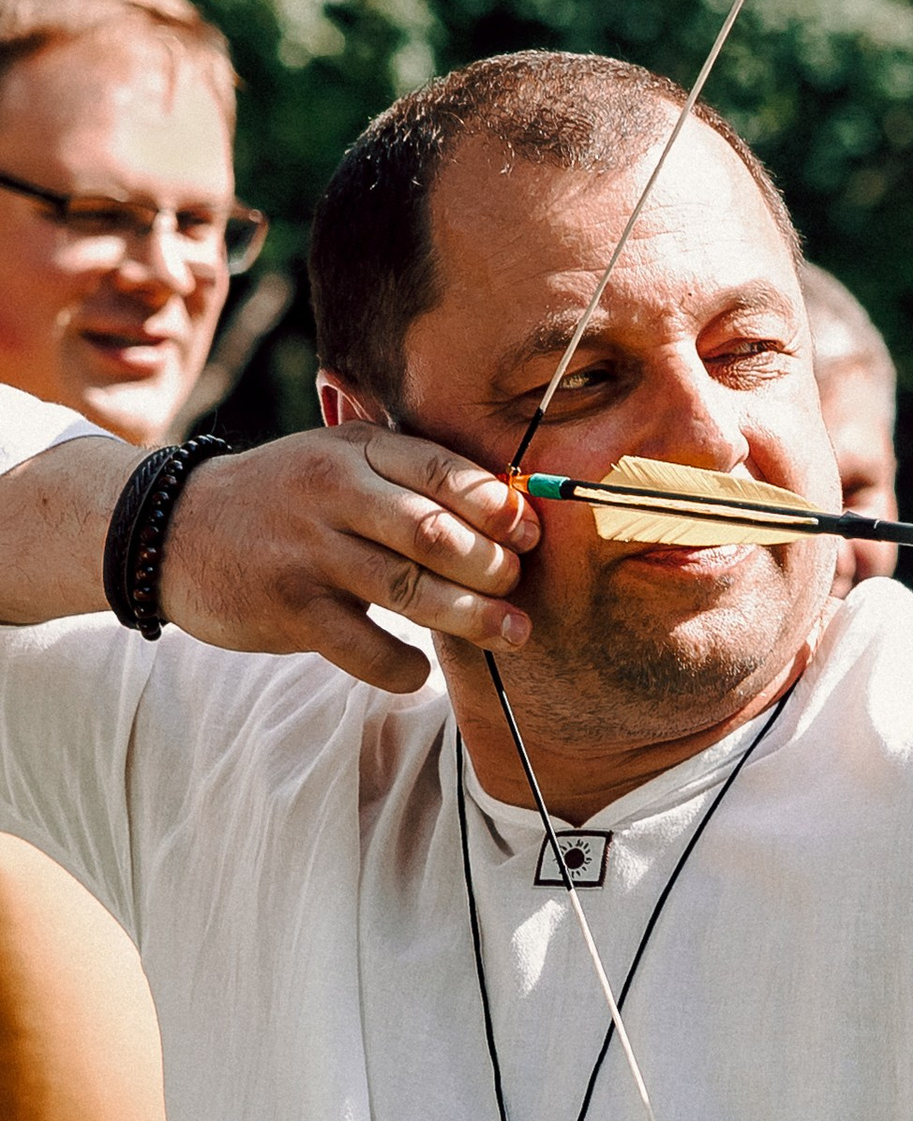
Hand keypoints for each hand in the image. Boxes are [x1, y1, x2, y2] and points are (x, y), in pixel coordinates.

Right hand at [159, 430, 538, 696]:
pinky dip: (404, 666)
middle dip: (493, 567)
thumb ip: (405, 474)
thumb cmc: (283, 498)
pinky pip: (367, 649)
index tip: (531, 536)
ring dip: (472, 618)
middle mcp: (333, 493)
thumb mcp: (336, 460)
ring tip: (510, 633)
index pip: (444, 471)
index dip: (499, 507)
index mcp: (356, 451)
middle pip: (437, 534)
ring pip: (409, 590)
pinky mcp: (289, 608)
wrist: (173, 529)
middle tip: (517, 590)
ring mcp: (309, 551)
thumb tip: (507, 509)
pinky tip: (418, 669)